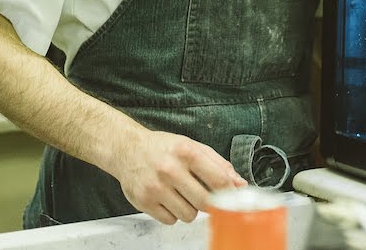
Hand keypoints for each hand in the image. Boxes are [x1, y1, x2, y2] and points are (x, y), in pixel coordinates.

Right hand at [114, 129, 246, 223]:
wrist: (126, 149)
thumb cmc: (162, 148)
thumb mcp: (191, 146)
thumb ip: (217, 164)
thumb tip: (238, 184)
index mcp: (186, 151)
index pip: (218, 179)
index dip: (229, 192)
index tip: (231, 197)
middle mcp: (170, 169)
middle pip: (205, 202)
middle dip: (208, 202)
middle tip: (202, 194)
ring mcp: (155, 187)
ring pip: (188, 215)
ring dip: (189, 209)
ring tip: (180, 194)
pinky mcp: (144, 201)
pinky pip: (170, 220)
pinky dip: (172, 213)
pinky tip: (167, 199)